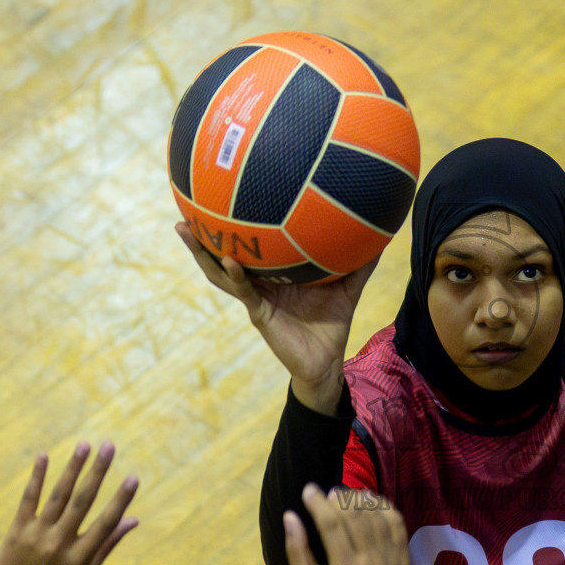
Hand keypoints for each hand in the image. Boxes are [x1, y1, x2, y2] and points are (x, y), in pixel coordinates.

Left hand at [0, 441, 139, 564]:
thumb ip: (108, 543)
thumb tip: (135, 519)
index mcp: (81, 556)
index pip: (106, 522)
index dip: (121, 499)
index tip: (133, 477)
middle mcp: (60, 543)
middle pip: (82, 501)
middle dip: (97, 471)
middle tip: (109, 446)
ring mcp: (37, 536)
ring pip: (58, 495)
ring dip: (72, 468)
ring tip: (84, 445)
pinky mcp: (17, 532)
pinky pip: (28, 500)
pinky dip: (36, 477)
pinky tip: (44, 456)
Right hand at [176, 222, 377, 413]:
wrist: (328, 362)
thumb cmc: (332, 324)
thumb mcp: (348, 287)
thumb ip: (359, 263)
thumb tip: (380, 234)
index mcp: (273, 275)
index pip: (248, 248)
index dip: (232, 228)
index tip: (219, 201)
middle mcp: (259, 284)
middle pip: (223, 256)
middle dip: (202, 237)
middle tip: (185, 210)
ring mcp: (255, 299)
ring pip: (222, 273)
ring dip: (202, 253)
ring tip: (186, 229)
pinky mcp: (260, 315)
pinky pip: (245, 293)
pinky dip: (235, 276)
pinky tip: (228, 260)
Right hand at [283, 483, 408, 564]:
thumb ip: (297, 550)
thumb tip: (290, 515)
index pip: (332, 525)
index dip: (319, 503)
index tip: (308, 490)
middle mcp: (373, 564)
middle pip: (356, 516)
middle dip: (339, 499)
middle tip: (327, 492)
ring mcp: (392, 561)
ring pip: (378, 516)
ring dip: (361, 500)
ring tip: (345, 495)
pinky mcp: (403, 560)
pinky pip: (397, 524)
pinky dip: (384, 508)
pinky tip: (370, 502)